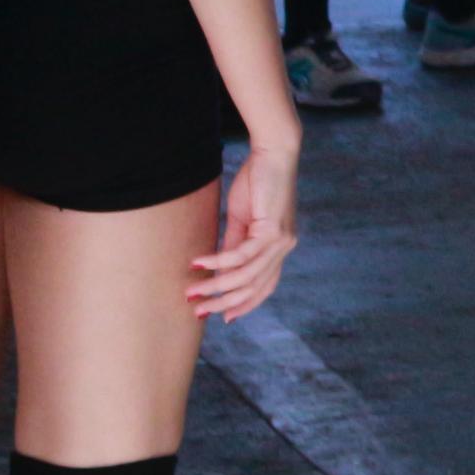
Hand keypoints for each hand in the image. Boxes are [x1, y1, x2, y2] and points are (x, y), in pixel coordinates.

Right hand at [191, 137, 298, 320]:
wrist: (273, 155)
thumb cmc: (257, 185)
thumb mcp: (242, 221)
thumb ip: (233, 245)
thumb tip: (218, 272)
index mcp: (279, 248)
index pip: (264, 287)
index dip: (244, 305)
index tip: (222, 318)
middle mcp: (284, 248)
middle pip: (254, 288)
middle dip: (224, 303)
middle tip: (197, 311)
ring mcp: (280, 240)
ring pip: (246, 276)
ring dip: (215, 287)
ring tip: (190, 292)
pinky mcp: (272, 229)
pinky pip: (240, 254)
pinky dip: (217, 262)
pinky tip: (197, 263)